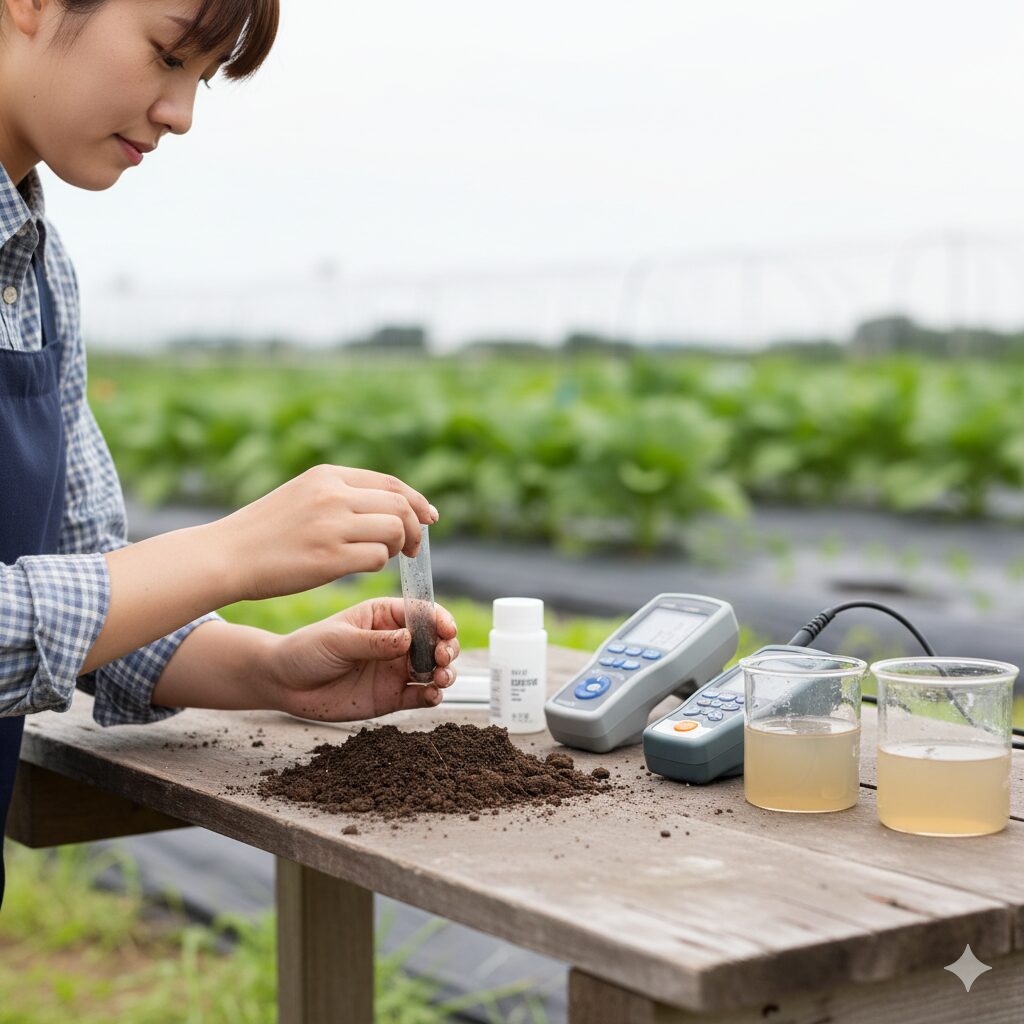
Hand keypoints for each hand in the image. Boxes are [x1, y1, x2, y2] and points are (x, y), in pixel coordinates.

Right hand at [212, 465, 437, 600]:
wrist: (226, 556)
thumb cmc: (264, 532)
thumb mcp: (302, 495)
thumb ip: (340, 495)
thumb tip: (390, 506)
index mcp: (327, 475)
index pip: (391, 483)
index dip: (416, 501)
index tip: (429, 517)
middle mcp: (332, 495)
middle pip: (400, 505)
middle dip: (416, 528)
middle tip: (413, 548)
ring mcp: (331, 525)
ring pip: (394, 530)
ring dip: (398, 547)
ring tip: (385, 557)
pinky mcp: (329, 557)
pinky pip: (377, 558)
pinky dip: (378, 564)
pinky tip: (362, 567)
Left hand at [265, 598, 459, 720]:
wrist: (285, 684)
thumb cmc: (308, 650)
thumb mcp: (339, 640)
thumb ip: (374, 642)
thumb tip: (409, 640)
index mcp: (384, 616)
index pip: (421, 613)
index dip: (439, 619)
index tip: (447, 630)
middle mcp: (397, 641)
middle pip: (435, 641)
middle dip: (447, 647)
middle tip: (442, 657)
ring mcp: (396, 669)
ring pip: (434, 668)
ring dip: (446, 671)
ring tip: (441, 677)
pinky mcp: (392, 696)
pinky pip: (421, 695)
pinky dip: (433, 696)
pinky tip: (432, 695)